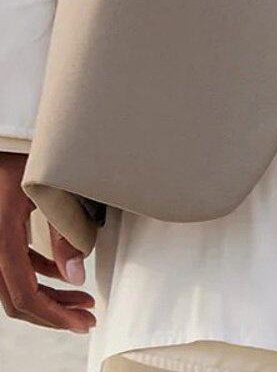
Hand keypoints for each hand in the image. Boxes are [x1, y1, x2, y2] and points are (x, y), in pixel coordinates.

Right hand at [0, 152, 94, 332]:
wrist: (11, 135)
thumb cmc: (30, 153)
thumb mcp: (53, 187)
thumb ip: (67, 229)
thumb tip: (76, 275)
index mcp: (0, 235)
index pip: (24, 293)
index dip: (53, 314)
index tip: (80, 322)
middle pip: (17, 297)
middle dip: (54, 312)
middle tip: (87, 318)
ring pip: (16, 283)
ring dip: (49, 295)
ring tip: (83, 299)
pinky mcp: (0, 231)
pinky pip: (15, 264)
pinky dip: (39, 274)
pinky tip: (65, 272)